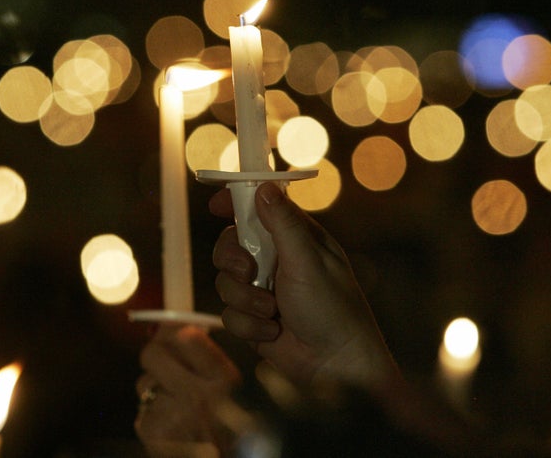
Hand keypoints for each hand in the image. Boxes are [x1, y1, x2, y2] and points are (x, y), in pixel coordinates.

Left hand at [135, 324, 240, 456]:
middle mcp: (200, 395)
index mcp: (224, 379)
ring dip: (154, 390)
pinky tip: (169, 423)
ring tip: (175, 404)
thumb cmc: (222, 421)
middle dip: (154, 355)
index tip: (171, 331)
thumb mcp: (228, 386)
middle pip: (153, 353)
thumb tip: (172, 325)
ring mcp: (174, 415)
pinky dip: (151, 413)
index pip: (187, 337)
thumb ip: (205, 356)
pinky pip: (141, 407)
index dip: (172, 330)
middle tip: (162, 361)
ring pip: (144, 382)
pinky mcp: (154, 431)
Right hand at [210, 182, 400, 391]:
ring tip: (271, 311)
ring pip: (225, 281)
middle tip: (248, 272)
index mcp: (296, 239)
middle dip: (232, 259)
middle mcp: (277, 260)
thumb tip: (264, 186)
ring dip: (245, 299)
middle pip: (231, 243)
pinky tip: (272, 332)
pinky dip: (248, 325)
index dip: (237, 202)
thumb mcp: (308, 260)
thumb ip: (283, 224)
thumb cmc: (332, 309)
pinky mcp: (253, 318)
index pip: (262, 208)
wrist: (334, 365)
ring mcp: (263, 289)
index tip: (216, 204)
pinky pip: (229, 313)